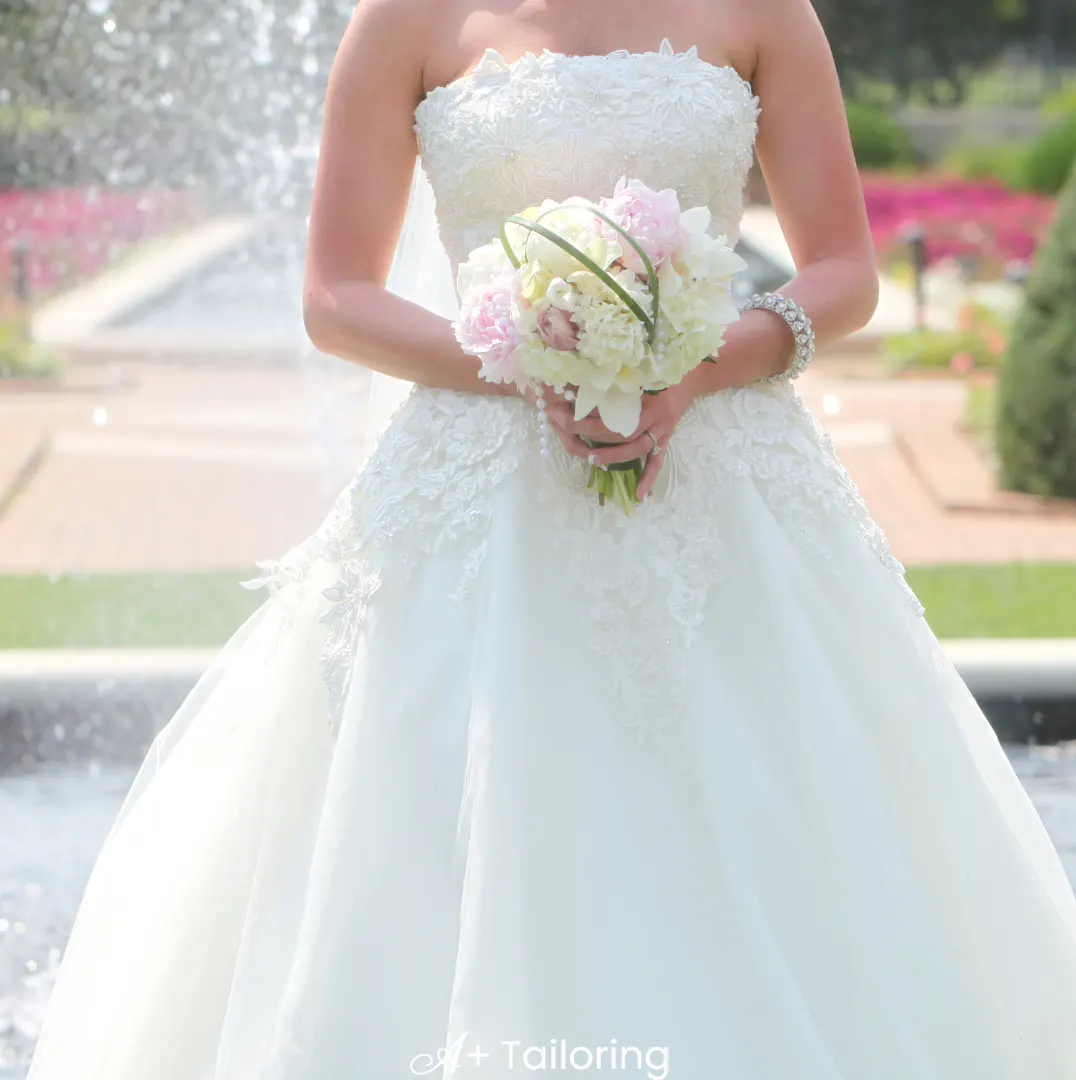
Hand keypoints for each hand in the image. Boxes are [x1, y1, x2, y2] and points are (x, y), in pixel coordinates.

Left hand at [543, 380, 696, 499]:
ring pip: (638, 448)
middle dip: (595, 433)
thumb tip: (585, 387)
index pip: (616, 410)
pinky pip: (657, 463)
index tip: (570, 414)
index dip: (592, 413)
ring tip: (593, 459)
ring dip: (614, 456)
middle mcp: (655, 417)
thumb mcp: (640, 373)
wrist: (691, 379)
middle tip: (571, 432)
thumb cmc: (660, 374)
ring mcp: (662, 431)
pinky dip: (648, 479)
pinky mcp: (666, 441)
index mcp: (646, 396)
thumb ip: (618, 383)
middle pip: (623, 431)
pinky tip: (639, 496)